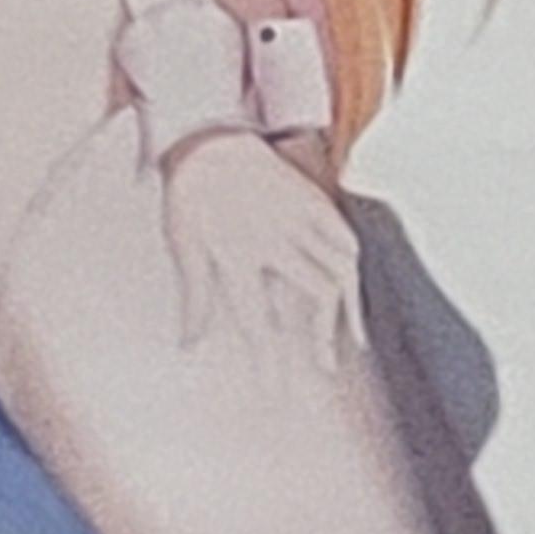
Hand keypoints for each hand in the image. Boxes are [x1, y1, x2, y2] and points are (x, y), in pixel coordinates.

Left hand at [158, 131, 365, 370]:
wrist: (204, 137)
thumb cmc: (187, 196)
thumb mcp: (183, 246)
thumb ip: (194, 299)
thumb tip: (189, 346)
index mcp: (235, 252)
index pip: (258, 320)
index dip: (269, 362)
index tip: (277, 396)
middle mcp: (272, 236)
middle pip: (316, 293)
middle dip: (322, 337)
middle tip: (325, 367)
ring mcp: (296, 216)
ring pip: (339, 266)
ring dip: (345, 305)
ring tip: (346, 337)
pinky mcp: (311, 198)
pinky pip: (343, 235)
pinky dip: (351, 264)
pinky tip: (350, 287)